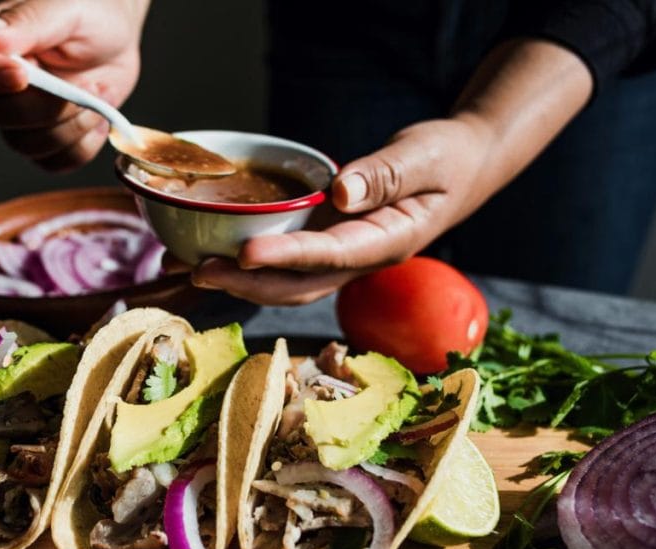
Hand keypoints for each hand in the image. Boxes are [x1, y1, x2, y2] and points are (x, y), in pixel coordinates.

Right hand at [0, 0, 147, 170]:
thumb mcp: (64, 7)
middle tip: (89, 83)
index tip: (23, 75)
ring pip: (26, 145)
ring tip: (98, 93)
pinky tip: (97, 117)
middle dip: (49, 106)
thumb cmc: (88, 12)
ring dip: (71, 126)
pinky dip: (82, 145)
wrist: (119, 38)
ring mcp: (20, 118)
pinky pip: (53, 162)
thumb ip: (27, 21)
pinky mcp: (46, 140)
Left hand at [191, 38, 590, 305]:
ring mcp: (345, 258)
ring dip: (242, 282)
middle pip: (301, 284)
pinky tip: (214, 253)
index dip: (287, 257)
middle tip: (198, 271)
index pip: (332, 255)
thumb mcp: (425, 155)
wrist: (463, 168)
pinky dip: (250, 266)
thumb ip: (386, 174)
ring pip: (290, 283)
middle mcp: (363, 260)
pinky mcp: (331, 247)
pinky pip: (288, 265)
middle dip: (248, 284)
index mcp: (389, 241)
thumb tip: (341, 193)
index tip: (245, 253)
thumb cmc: (447, 158)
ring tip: (191, 269)